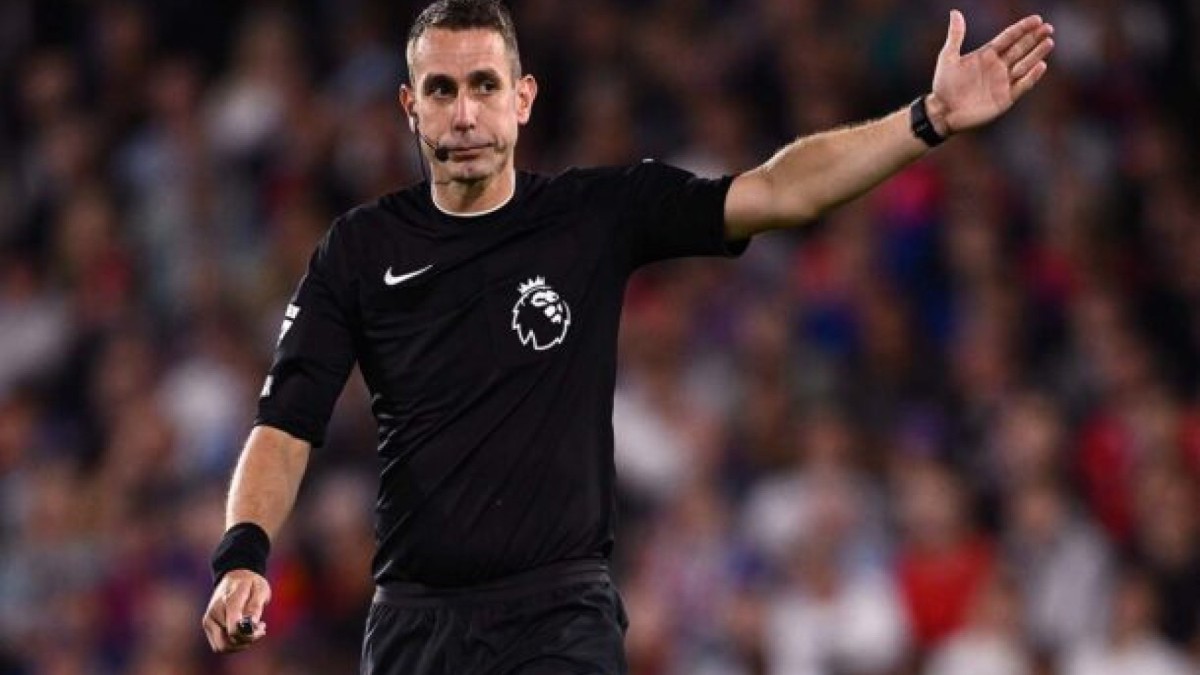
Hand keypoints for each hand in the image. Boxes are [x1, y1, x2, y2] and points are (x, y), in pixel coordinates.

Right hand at [201, 569, 270, 652]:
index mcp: (228, 601)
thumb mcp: (260, 588)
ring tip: (254, 630)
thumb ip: (255, 607)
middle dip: (246, 641)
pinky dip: (234, 643)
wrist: (235, 577)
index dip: (249, 634)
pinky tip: (245, 632)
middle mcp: (213, 613)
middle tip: (261, 630)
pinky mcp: (209, 627)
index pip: (234, 628)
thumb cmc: (250, 583)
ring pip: (223, 647)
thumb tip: (251, 625)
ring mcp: (208, 621)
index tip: (262, 626)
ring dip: (241, 644)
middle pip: (227, 642)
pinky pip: (220, 645)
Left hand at [928, 10, 1054, 135]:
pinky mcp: (1005, 98)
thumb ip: (955, 36)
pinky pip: (1022, 86)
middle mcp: (998, 67)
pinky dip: (1031, 76)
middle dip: (1034, 38)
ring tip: (1048, 42)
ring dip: (1036, 54)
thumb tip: (955, 12)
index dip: (1022, 28)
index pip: (1009, 38)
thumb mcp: (948, 58)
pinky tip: (1041, 65)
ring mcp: (1003, 82)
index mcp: (986, 55)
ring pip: (1025, 65)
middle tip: (1048, 28)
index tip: (1037, 19)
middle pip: (1020, 49)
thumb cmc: (943, 85)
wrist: (942, 112)